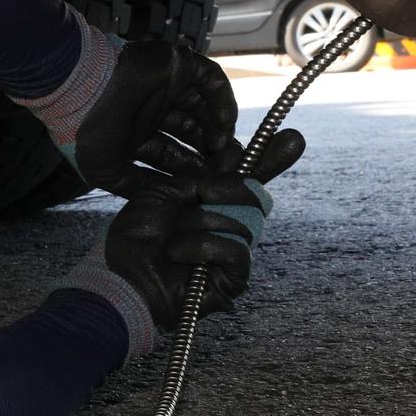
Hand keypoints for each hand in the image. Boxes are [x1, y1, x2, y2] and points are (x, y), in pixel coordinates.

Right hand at [73, 39, 239, 197]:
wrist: (82, 90)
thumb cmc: (88, 131)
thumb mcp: (107, 171)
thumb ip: (136, 186)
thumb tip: (166, 199)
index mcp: (138, 133)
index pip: (174, 154)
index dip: (191, 170)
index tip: (209, 184)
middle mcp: (155, 110)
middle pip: (193, 133)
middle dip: (210, 153)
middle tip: (224, 168)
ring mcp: (168, 87)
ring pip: (205, 109)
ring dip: (218, 129)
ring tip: (223, 147)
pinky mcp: (179, 64)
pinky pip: (210, 80)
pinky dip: (223, 100)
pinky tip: (224, 122)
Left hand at [102, 128, 304, 328]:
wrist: (121, 276)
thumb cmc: (139, 236)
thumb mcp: (166, 191)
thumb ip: (202, 175)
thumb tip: (237, 153)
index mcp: (215, 202)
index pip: (251, 177)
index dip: (272, 157)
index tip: (293, 136)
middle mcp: (231, 225)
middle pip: (256, 195)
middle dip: (230, 188)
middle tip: (202, 191)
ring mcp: (235, 252)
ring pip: (244, 222)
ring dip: (201, 223)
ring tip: (173, 235)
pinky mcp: (235, 279)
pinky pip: (238, 251)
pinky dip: (204, 246)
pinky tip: (179, 251)